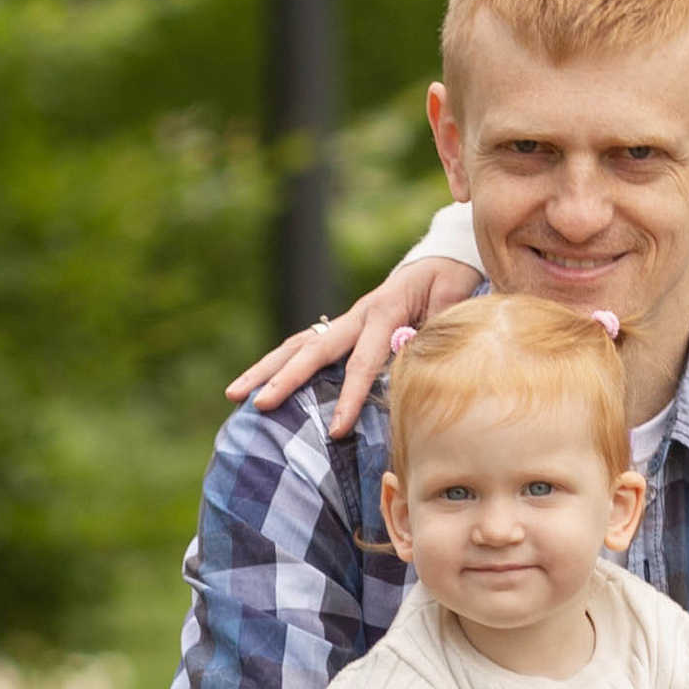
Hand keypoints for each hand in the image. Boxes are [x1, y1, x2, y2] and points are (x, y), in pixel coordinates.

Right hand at [228, 255, 480, 440]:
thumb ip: (438, 325)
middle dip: (285, 379)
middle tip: (259, 404)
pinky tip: (258, 386)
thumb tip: (415, 353)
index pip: (363, 361)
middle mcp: (357, 314)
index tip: (336, 429)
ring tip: (234, 394)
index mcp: (385, 311)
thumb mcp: (454, 298)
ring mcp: (345, 320)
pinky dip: (280, 364)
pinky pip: (305, 345)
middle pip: (312, 349)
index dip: (350, 396)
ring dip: (265, 369)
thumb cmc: (450, 282)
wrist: (439, 259)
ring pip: (298, 344)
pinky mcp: (342, 328)